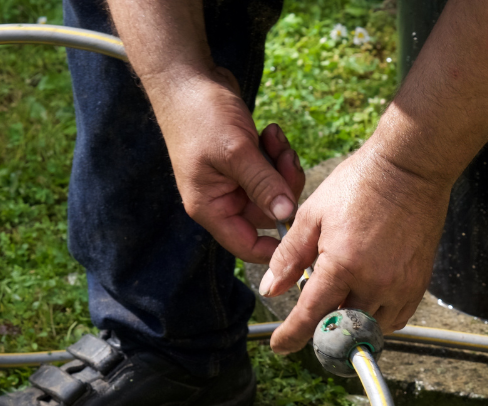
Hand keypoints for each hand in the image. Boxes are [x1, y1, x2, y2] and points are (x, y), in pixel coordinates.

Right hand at [149, 68, 304, 262]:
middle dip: (283, 189)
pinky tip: (271, 132)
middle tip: (287, 159)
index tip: (300, 232)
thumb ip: (263, 185)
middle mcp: (222, 200)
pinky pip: (272, 173)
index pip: (247, 246)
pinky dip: (277, 155)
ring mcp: (234, 183)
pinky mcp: (244, 165)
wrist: (186, 75)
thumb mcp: (236, 151)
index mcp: (211, 208)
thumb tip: (287, 215)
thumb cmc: (200, 113)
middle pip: (267, 216)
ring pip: (274, 192)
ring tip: (275, 137)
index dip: (275, 248)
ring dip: (282, 167)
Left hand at [262, 147, 450, 352]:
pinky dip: (377, 319)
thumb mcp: (312, 215)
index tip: (280, 346)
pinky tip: (366, 300)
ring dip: (351, 324)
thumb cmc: (359, 185)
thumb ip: (288, 256)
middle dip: (324, 328)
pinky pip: (395, 320)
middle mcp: (373, 283)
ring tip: (342, 301)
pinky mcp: (418, 286)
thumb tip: (270, 290)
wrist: (410, 169)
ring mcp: (399, 287)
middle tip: (314, 316)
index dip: (291, 336)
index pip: (310, 315)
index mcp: (342, 264)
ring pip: (369, 329)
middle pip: (341, 328)